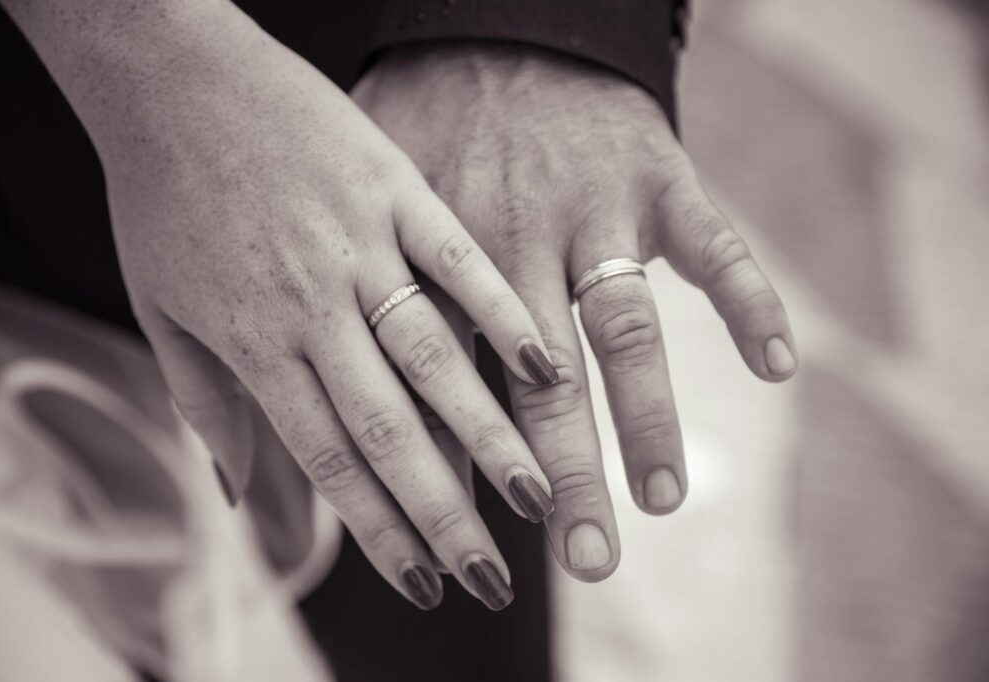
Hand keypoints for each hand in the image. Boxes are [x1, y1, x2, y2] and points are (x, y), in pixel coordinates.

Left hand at [6, 1, 559, 609]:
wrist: (172, 78)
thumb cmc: (163, 196)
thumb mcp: (160, 307)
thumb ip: (205, 402)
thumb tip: (236, 495)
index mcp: (257, 344)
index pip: (329, 459)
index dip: (379, 530)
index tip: (425, 583)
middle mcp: (314, 309)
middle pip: (388, 428)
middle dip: (443, 512)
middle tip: (495, 576)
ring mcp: (361, 247)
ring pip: (432, 357)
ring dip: (486, 433)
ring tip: (536, 496)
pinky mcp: (396, 190)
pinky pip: (457, 261)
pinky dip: (499, 314)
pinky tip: (544, 367)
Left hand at [355, 42, 797, 580]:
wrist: (486, 19)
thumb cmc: (411, 119)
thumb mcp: (356, 200)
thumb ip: (359, 292)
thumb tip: (308, 427)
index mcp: (439, 259)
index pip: (445, 389)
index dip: (457, 475)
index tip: (467, 549)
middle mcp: (516, 242)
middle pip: (542, 381)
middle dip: (562, 476)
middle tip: (585, 561)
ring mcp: (593, 208)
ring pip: (624, 329)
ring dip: (647, 417)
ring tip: (663, 499)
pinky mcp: (657, 174)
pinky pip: (714, 244)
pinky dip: (750, 301)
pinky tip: (777, 365)